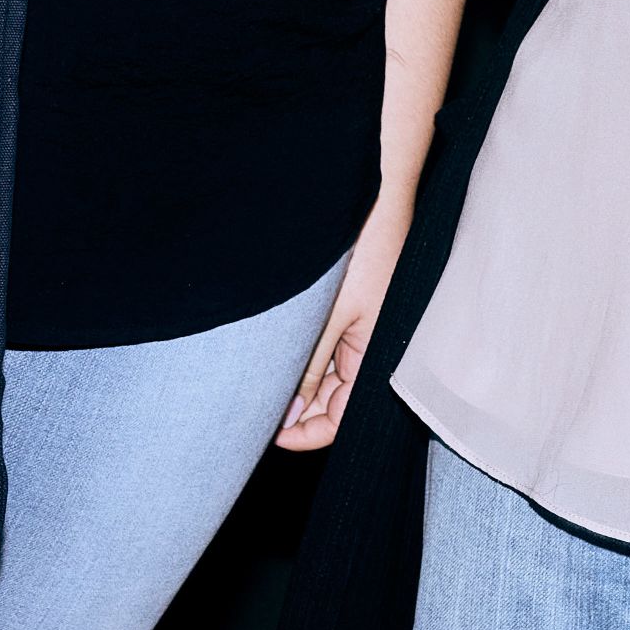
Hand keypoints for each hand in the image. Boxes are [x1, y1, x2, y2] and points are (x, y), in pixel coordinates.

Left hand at [273, 176, 415, 450]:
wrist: (372, 195)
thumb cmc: (364, 250)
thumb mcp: (329, 315)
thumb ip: (309, 366)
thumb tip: (288, 414)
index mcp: (373, 356)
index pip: (339, 417)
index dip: (306, 433)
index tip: (270, 433)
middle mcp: (367, 347)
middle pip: (330, 399)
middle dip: (296, 408)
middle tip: (255, 405)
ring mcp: (357, 326)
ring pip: (323, 372)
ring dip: (295, 378)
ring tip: (258, 374)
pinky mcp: (348, 306)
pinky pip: (324, 343)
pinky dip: (301, 352)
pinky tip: (273, 346)